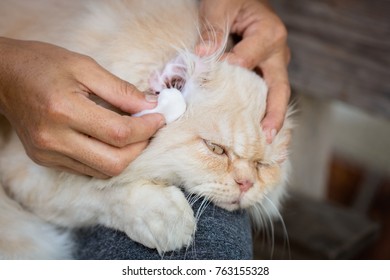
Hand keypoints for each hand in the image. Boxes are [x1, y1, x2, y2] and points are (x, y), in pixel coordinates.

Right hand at [0, 38, 164, 177]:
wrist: (2, 77)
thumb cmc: (42, 64)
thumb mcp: (84, 66)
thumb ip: (120, 89)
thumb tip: (150, 106)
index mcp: (63, 110)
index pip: (118, 133)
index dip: (147, 127)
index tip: (160, 117)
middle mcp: (53, 139)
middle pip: (114, 163)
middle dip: (141, 147)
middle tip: (150, 128)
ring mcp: (48, 154)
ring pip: (103, 171)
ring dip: (127, 155)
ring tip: (134, 134)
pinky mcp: (46, 160)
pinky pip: (88, 170)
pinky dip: (107, 158)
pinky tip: (112, 140)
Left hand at [196, 0, 289, 142]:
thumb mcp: (220, 5)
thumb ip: (212, 30)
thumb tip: (203, 57)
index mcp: (269, 35)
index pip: (247, 61)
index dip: (229, 71)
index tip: (211, 76)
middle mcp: (277, 52)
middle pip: (279, 89)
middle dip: (274, 115)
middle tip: (267, 137)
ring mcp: (274, 63)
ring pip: (275, 94)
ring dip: (269, 116)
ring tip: (262, 141)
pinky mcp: (266, 69)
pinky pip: (266, 91)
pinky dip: (262, 109)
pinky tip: (254, 126)